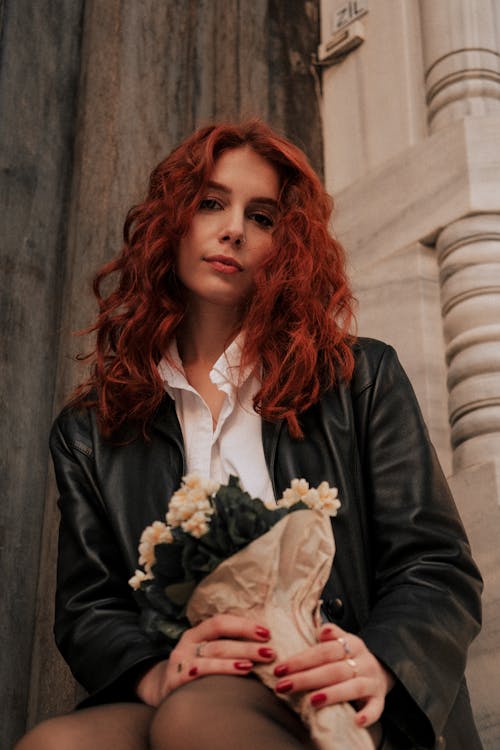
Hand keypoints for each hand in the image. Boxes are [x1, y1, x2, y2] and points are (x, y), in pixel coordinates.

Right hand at [135, 613, 274, 705]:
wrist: (161, 691)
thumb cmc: (194, 670)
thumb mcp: (204, 652)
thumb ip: (225, 645)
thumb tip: (262, 642)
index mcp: (196, 633)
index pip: (220, 622)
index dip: (243, 625)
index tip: (266, 632)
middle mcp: (187, 644)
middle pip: (221, 642)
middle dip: (247, 646)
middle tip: (270, 652)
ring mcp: (180, 662)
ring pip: (211, 656)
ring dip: (235, 659)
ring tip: (254, 663)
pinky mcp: (175, 681)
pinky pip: (198, 674)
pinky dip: (216, 671)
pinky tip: (231, 674)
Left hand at [273, 623, 394, 726]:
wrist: (380, 670)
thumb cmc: (350, 657)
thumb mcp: (342, 641)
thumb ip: (330, 634)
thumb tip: (321, 630)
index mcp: (353, 644)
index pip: (324, 651)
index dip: (302, 659)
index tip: (281, 668)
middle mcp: (364, 661)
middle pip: (334, 670)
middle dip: (306, 678)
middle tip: (284, 685)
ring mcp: (372, 681)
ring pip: (353, 687)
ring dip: (332, 694)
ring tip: (312, 700)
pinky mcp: (379, 699)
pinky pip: (376, 708)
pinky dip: (368, 715)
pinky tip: (356, 721)